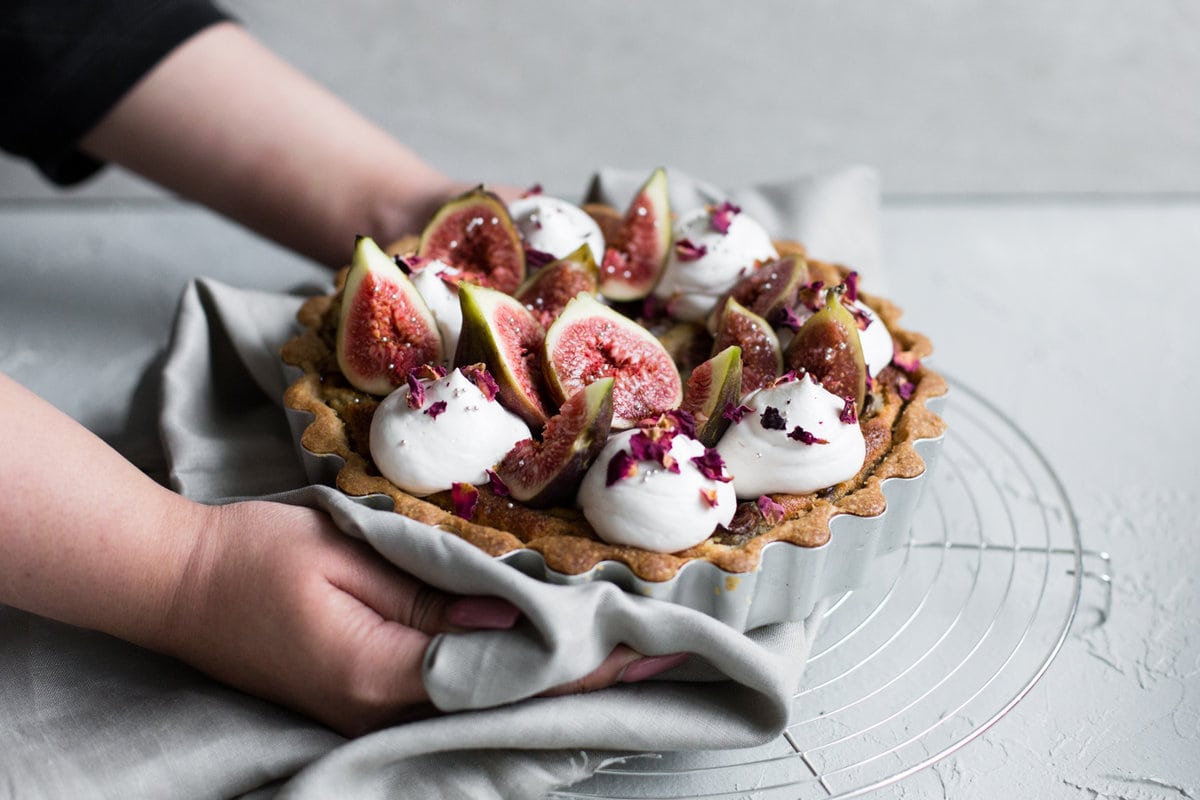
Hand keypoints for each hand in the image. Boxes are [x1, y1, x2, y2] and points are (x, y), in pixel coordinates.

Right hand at [160, 501, 682, 735]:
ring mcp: (372, 711)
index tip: (649, 646)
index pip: (506, 675)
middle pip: (506, 703)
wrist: (175, 583)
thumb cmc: (253, 555)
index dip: (582, 663)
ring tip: (625, 661)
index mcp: (381, 672)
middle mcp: (383, 707)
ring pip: (485, 706)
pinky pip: (455, 697)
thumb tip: (516, 609)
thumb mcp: (347, 553)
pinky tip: (544, 668)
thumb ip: (433, 586)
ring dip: (555, 683)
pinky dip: (509, 680)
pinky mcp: (363, 698)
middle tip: (662, 656)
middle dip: (586, 680)